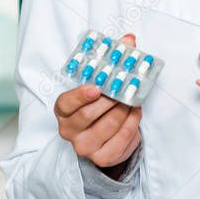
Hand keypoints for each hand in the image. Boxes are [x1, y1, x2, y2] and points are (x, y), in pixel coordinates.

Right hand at [54, 33, 141, 176]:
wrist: (107, 137)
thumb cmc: (101, 105)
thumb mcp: (102, 84)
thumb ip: (113, 61)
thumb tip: (129, 39)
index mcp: (64, 111)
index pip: (65, 104)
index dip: (80, 95)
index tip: (96, 87)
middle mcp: (69, 131)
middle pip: (88, 115)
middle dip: (110, 100)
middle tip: (125, 89)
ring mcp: (85, 147)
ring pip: (108, 126)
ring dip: (124, 110)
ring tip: (133, 100)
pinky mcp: (103, 158)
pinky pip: (121, 140)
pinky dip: (132, 124)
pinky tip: (135, 114)